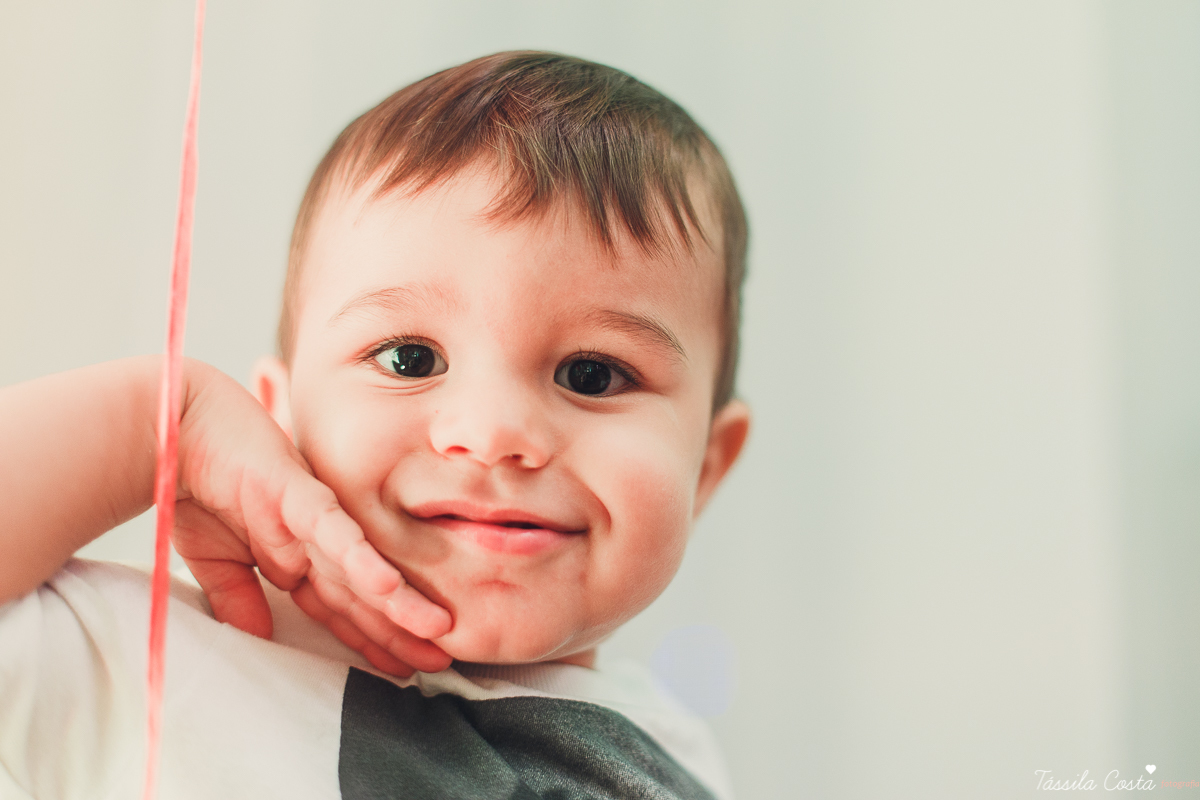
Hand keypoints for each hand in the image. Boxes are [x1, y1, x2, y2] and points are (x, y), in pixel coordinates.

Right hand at [170, 359, 451, 675]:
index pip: (339, 606)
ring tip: (436, 629)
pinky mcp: (295, 493)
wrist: (167, 426)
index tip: (403, 668)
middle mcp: (310, 539)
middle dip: (401, 629)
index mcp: (293, 554)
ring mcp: (307, 516)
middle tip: (441, 660)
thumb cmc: (193, 483)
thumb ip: (237, 597)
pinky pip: (334, 531)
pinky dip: (360, 559)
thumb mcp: (214, 557)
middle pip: (362, 594)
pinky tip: (388, 586)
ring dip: (399, 601)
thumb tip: (258, 638)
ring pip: (360, 567)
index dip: (370, 638)